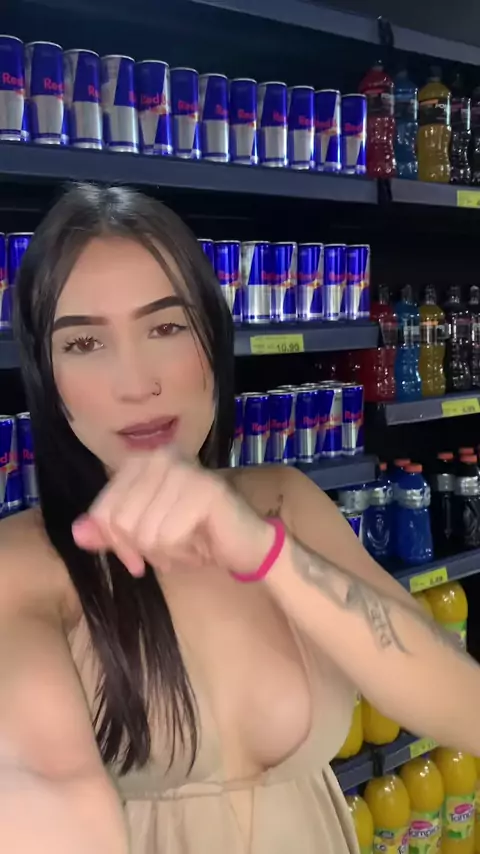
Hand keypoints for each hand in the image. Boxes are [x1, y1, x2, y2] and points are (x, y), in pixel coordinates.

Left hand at [71, 450, 274, 578]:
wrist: (245, 545)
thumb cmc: (193, 536)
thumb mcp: (142, 535)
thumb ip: (109, 531)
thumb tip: (77, 533)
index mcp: (142, 462)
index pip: (103, 510)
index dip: (114, 543)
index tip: (134, 560)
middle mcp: (162, 458)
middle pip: (121, 522)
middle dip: (140, 550)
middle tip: (164, 555)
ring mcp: (185, 471)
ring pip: (144, 532)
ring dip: (164, 552)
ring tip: (185, 546)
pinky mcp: (206, 491)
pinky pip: (169, 536)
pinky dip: (181, 552)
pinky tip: (198, 546)